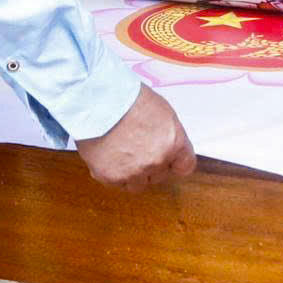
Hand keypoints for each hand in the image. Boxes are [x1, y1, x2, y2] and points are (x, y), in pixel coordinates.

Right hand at [76, 84, 196, 189]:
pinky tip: (108, 154)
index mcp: (174, 143)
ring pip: (137, 184)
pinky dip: (112, 172)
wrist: (97, 100)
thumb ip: (169, 136)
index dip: (175, 162)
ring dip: (132, 173)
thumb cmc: (128, 98)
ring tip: (121, 152)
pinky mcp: (110, 177)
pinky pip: (116, 182)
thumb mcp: (162, 112)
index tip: (168, 159)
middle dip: (151, 165)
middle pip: (159, 176)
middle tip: (137, 147)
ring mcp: (134, 172)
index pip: (185, 166)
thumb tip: (170, 148)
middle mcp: (156, 161)